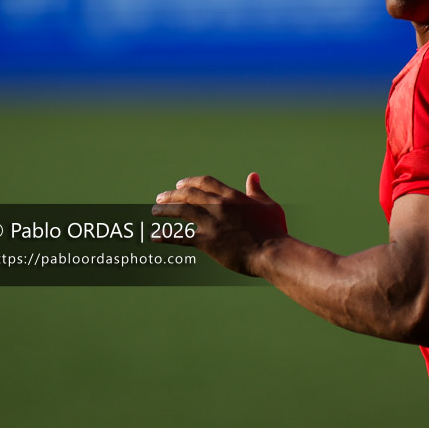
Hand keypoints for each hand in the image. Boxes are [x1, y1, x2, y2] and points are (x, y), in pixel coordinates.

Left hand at [152, 172, 287, 275]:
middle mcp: (219, 206)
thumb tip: (253, 175)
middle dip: (172, 195)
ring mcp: (212, 223)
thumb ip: (256, 190)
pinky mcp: (207, 242)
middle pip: (189, 194)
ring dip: (165, 210)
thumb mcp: (267, 205)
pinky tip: (155, 236)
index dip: (190, 182)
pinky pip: (180, 237)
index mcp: (233, 196)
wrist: (272, 252)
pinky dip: (166, 236)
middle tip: (160, 197)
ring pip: (181, 211)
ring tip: (154, 211)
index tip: (179, 185)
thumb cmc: (274, 229)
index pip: (206, 183)